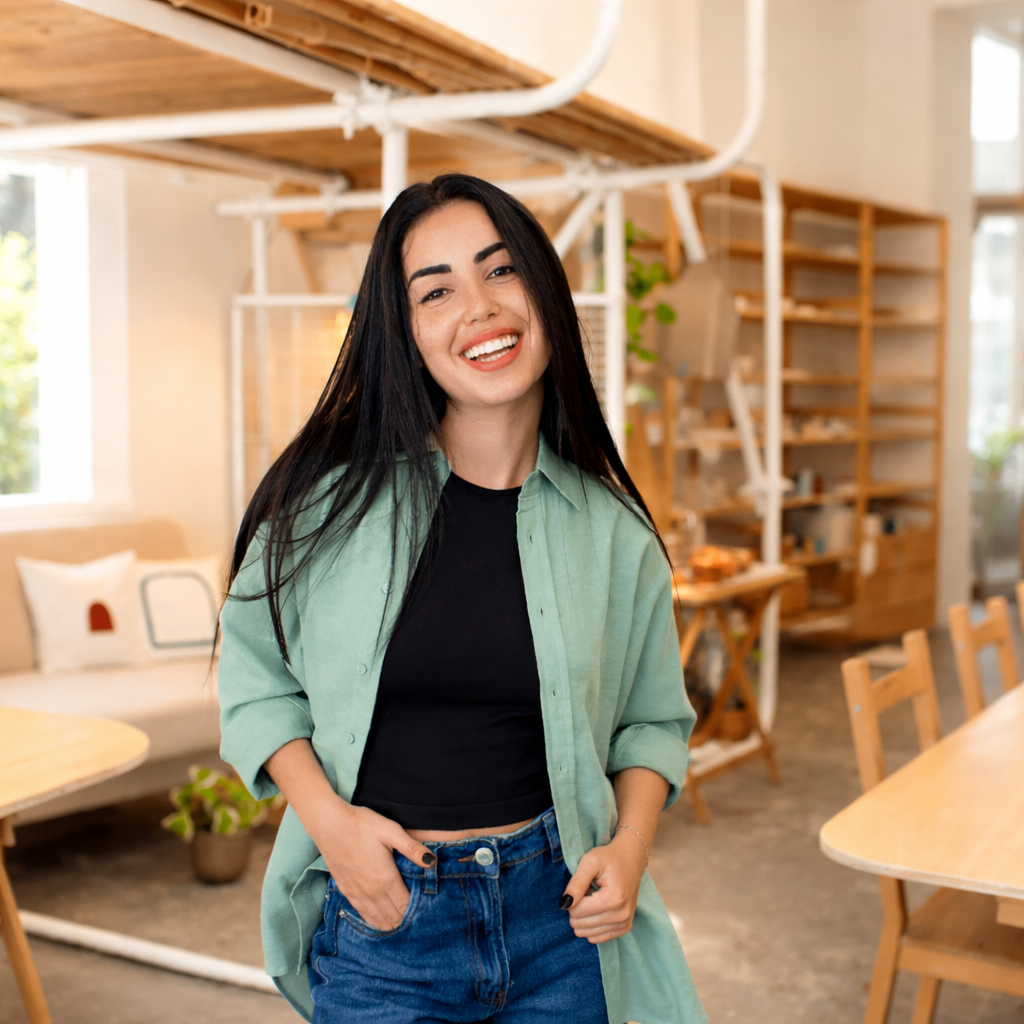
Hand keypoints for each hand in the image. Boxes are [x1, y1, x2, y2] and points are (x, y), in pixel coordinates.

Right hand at [311, 800, 434, 931]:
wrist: (329, 824)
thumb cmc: (361, 824)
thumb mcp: (391, 831)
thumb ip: (412, 848)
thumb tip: (432, 862)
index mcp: (385, 878)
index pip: (405, 906)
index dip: (417, 910)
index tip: (426, 910)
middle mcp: (371, 891)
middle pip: (392, 916)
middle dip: (405, 919)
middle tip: (417, 918)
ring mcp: (356, 893)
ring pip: (377, 919)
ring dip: (390, 923)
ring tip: (401, 924)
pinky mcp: (345, 890)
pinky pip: (362, 913)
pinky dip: (373, 920)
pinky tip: (378, 920)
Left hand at [561, 830, 648, 943]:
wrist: (631, 859)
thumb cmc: (609, 858)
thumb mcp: (589, 862)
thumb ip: (576, 883)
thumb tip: (564, 904)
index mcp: (614, 899)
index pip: (577, 912)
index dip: (573, 898)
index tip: (583, 885)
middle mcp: (622, 915)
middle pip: (581, 924)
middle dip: (578, 908)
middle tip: (589, 891)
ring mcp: (624, 924)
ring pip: (587, 933)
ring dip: (585, 916)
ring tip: (595, 898)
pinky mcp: (624, 928)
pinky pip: (596, 937)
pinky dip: (592, 924)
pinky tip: (599, 909)